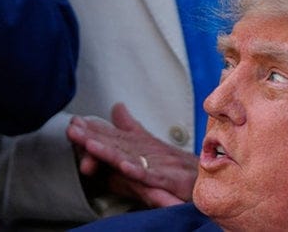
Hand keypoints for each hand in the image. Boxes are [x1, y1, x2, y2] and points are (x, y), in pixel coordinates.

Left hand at [67, 103, 195, 207]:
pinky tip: (124, 167)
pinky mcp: (173, 181)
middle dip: (95, 137)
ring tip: (90, 146)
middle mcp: (151, 152)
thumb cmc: (181, 165)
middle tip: (73, 130)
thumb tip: (117, 107)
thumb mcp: (153, 147)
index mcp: (144, 147)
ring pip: (131, 159)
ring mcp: (162, 165)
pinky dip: (139, 172)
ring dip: (110, 152)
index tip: (73, 124)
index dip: (93, 131)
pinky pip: (153, 177)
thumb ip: (133, 128)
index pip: (114, 139)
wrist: (215, 176)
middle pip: (119, 145)